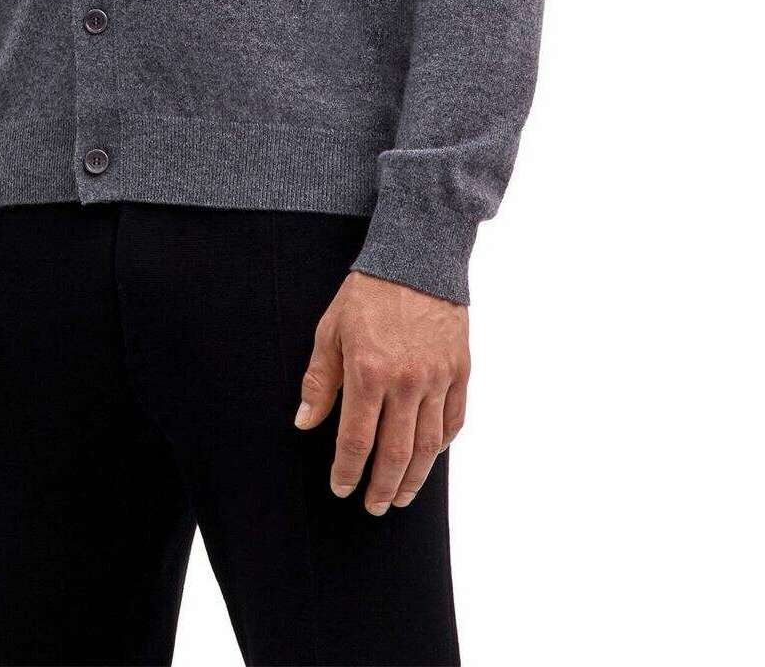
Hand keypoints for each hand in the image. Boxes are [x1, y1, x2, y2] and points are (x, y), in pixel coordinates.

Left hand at [293, 270, 468, 514]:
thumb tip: (305, 423)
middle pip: (395, 453)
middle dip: (383, 487)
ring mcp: (437, 378)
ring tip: (402, 495)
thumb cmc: (367, 293)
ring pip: (428, 445)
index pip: (355, 439)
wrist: (417, 258)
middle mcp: (406, 381)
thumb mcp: (330, 330)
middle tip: (375, 507)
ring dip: (414, 477)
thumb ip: (319, 381)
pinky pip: (454, 420)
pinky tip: (429, 456)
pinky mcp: (460, 370)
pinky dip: (442, 445)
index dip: (346, 470)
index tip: (341, 488)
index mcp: (368, 372)